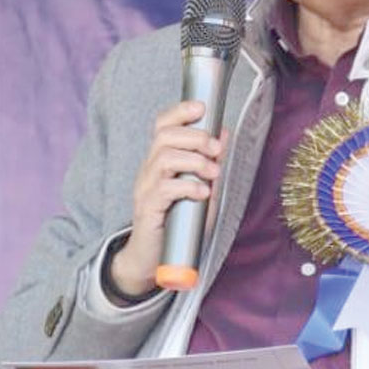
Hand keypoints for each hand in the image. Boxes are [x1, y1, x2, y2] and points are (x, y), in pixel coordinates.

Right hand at [108, 101, 225, 296]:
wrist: (153, 260)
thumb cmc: (179, 223)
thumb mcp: (201, 188)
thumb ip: (210, 163)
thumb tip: (224, 133)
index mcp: (160, 161)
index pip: (162, 125)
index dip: (180, 111)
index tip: (202, 107)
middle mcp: (148, 171)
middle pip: (164, 137)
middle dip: (195, 137)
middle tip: (217, 149)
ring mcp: (145, 189)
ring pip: (164, 159)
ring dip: (195, 161)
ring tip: (214, 173)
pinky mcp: (147, 210)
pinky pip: (164, 189)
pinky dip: (188, 186)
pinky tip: (203, 193)